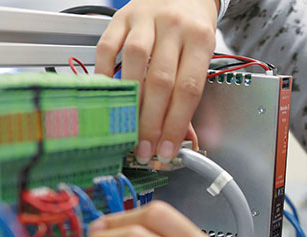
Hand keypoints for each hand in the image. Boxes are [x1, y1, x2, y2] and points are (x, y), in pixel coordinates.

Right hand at [95, 0, 219, 162]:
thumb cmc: (193, 27)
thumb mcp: (202, 55)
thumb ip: (189, 95)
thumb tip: (182, 138)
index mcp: (200, 39)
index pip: (188, 89)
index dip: (176, 124)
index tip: (167, 148)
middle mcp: (173, 27)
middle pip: (161, 81)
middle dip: (151, 121)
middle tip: (144, 147)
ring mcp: (144, 20)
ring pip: (134, 65)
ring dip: (129, 103)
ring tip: (126, 130)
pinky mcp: (120, 18)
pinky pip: (107, 48)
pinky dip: (105, 74)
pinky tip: (107, 97)